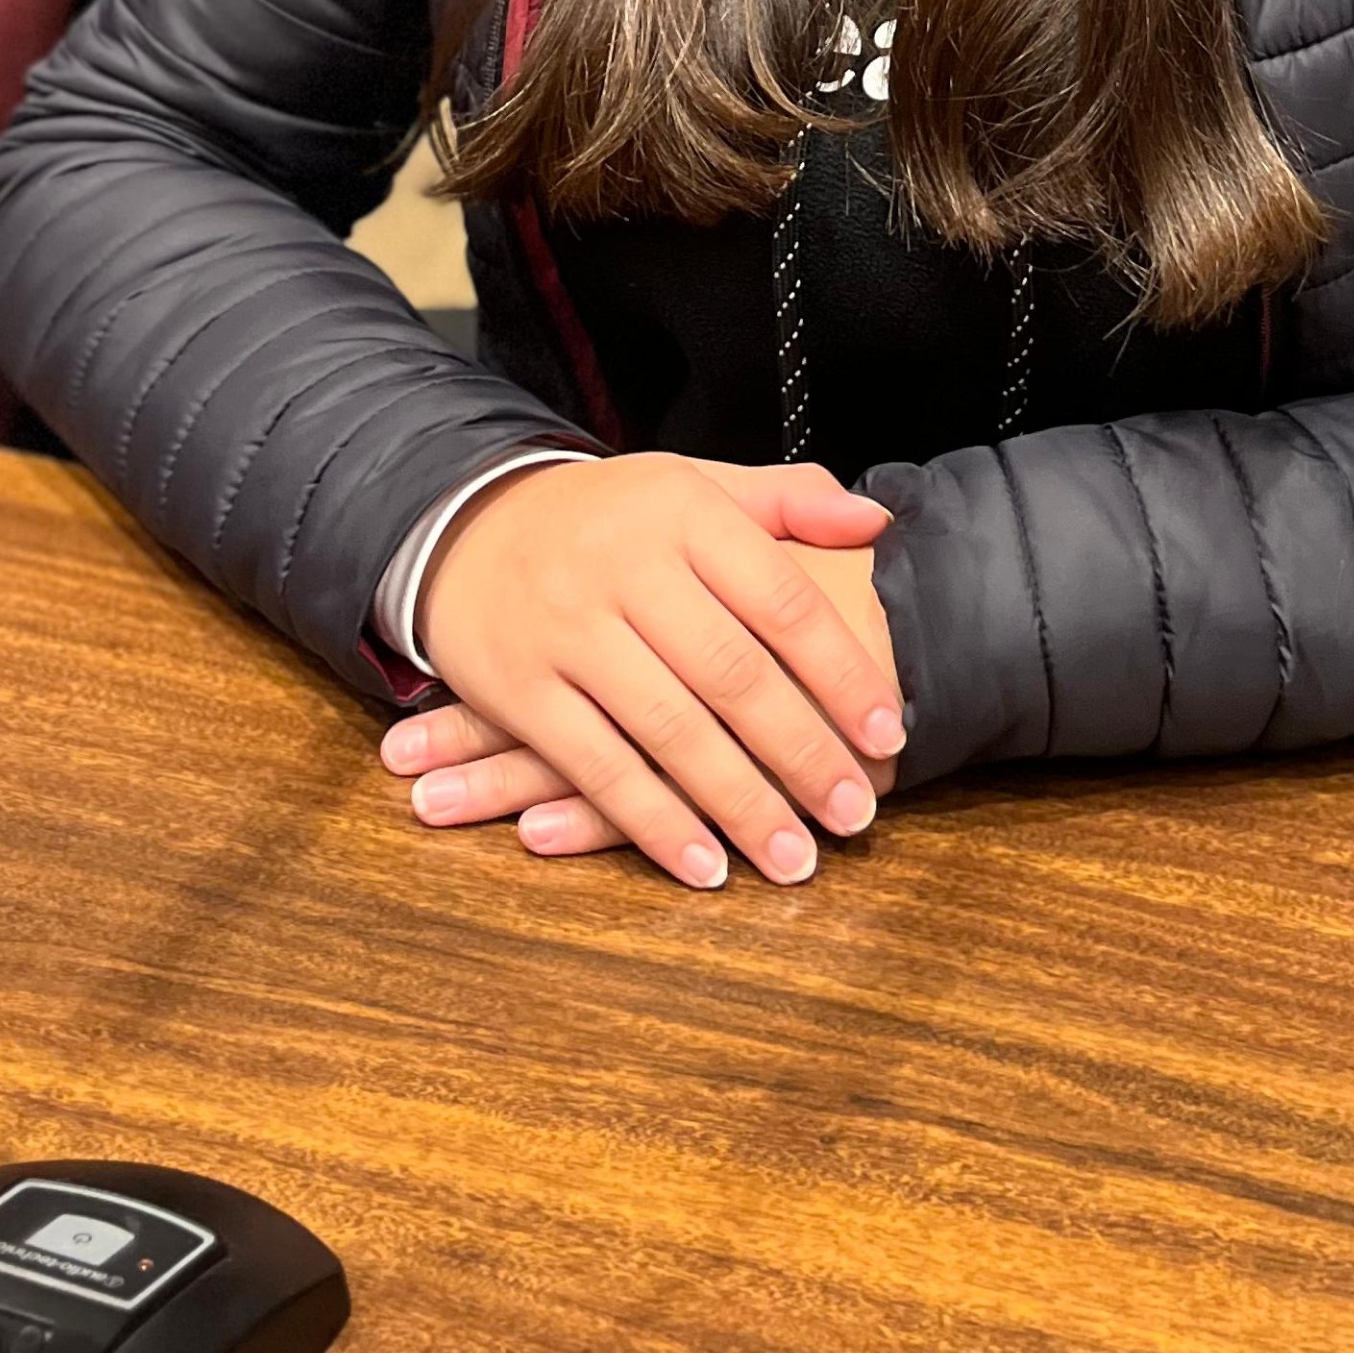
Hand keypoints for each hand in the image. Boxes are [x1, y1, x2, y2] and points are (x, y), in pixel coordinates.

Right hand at [378, 456, 901, 889]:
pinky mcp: (517, 687)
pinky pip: (595, 765)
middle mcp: (626, 569)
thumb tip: (878, 521)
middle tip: (857, 814)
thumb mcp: (694, 484)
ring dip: (739, 804)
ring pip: (669, 729)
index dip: (841, 670)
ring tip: (796, 859)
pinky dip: (652, 823)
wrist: (465, 521)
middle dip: (803, 752)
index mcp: (683, 513)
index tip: (888, 733)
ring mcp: (567, 630)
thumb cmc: (608, 517)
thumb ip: (789, 500)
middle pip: (732, 673)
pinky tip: (704, 867)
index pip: (780, 599)